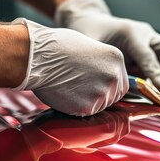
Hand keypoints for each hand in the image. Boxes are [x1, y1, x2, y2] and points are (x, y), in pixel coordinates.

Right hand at [13, 19, 128, 116]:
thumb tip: (102, 77)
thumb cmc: (57, 47)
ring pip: (100, 107)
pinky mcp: (87, 107)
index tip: (93, 83)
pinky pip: (85, 113)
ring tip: (69, 86)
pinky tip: (64, 93)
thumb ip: (101, 64)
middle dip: (99, 95)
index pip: (121, 83)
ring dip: (87, 102)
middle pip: (113, 97)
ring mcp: (101, 93)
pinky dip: (75, 108)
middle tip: (79, 87)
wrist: (38, 56)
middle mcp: (113, 76)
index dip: (107, 86)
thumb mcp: (89, 47)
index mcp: (116, 59)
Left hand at [55, 0, 159, 90]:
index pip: (146, 55)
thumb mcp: (90, 46)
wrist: (89, 20)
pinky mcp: (150, 44)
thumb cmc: (87, 33)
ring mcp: (149, 37)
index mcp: (129, 32)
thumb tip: (111, 83)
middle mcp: (143, 32)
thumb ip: (102, 62)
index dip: (155, 73)